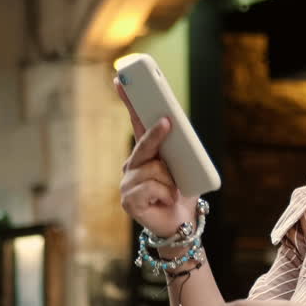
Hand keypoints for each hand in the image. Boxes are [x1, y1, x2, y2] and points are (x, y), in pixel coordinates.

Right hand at [116, 78, 197, 237]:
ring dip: (170, 181)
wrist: (183, 224)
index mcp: (145, 154)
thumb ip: (175, 149)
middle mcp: (131, 166)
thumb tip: (168, 126)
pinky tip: (165, 201)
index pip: (135, 124)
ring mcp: (127, 184)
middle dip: (157, 135)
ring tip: (173, 192)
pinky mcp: (128, 200)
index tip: (122, 81)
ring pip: (153, 169)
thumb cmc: (183, 192)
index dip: (128, 102)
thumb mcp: (184, 166)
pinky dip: (165, 194)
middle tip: (168, 122)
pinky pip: (151, 187)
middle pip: (143, 145)